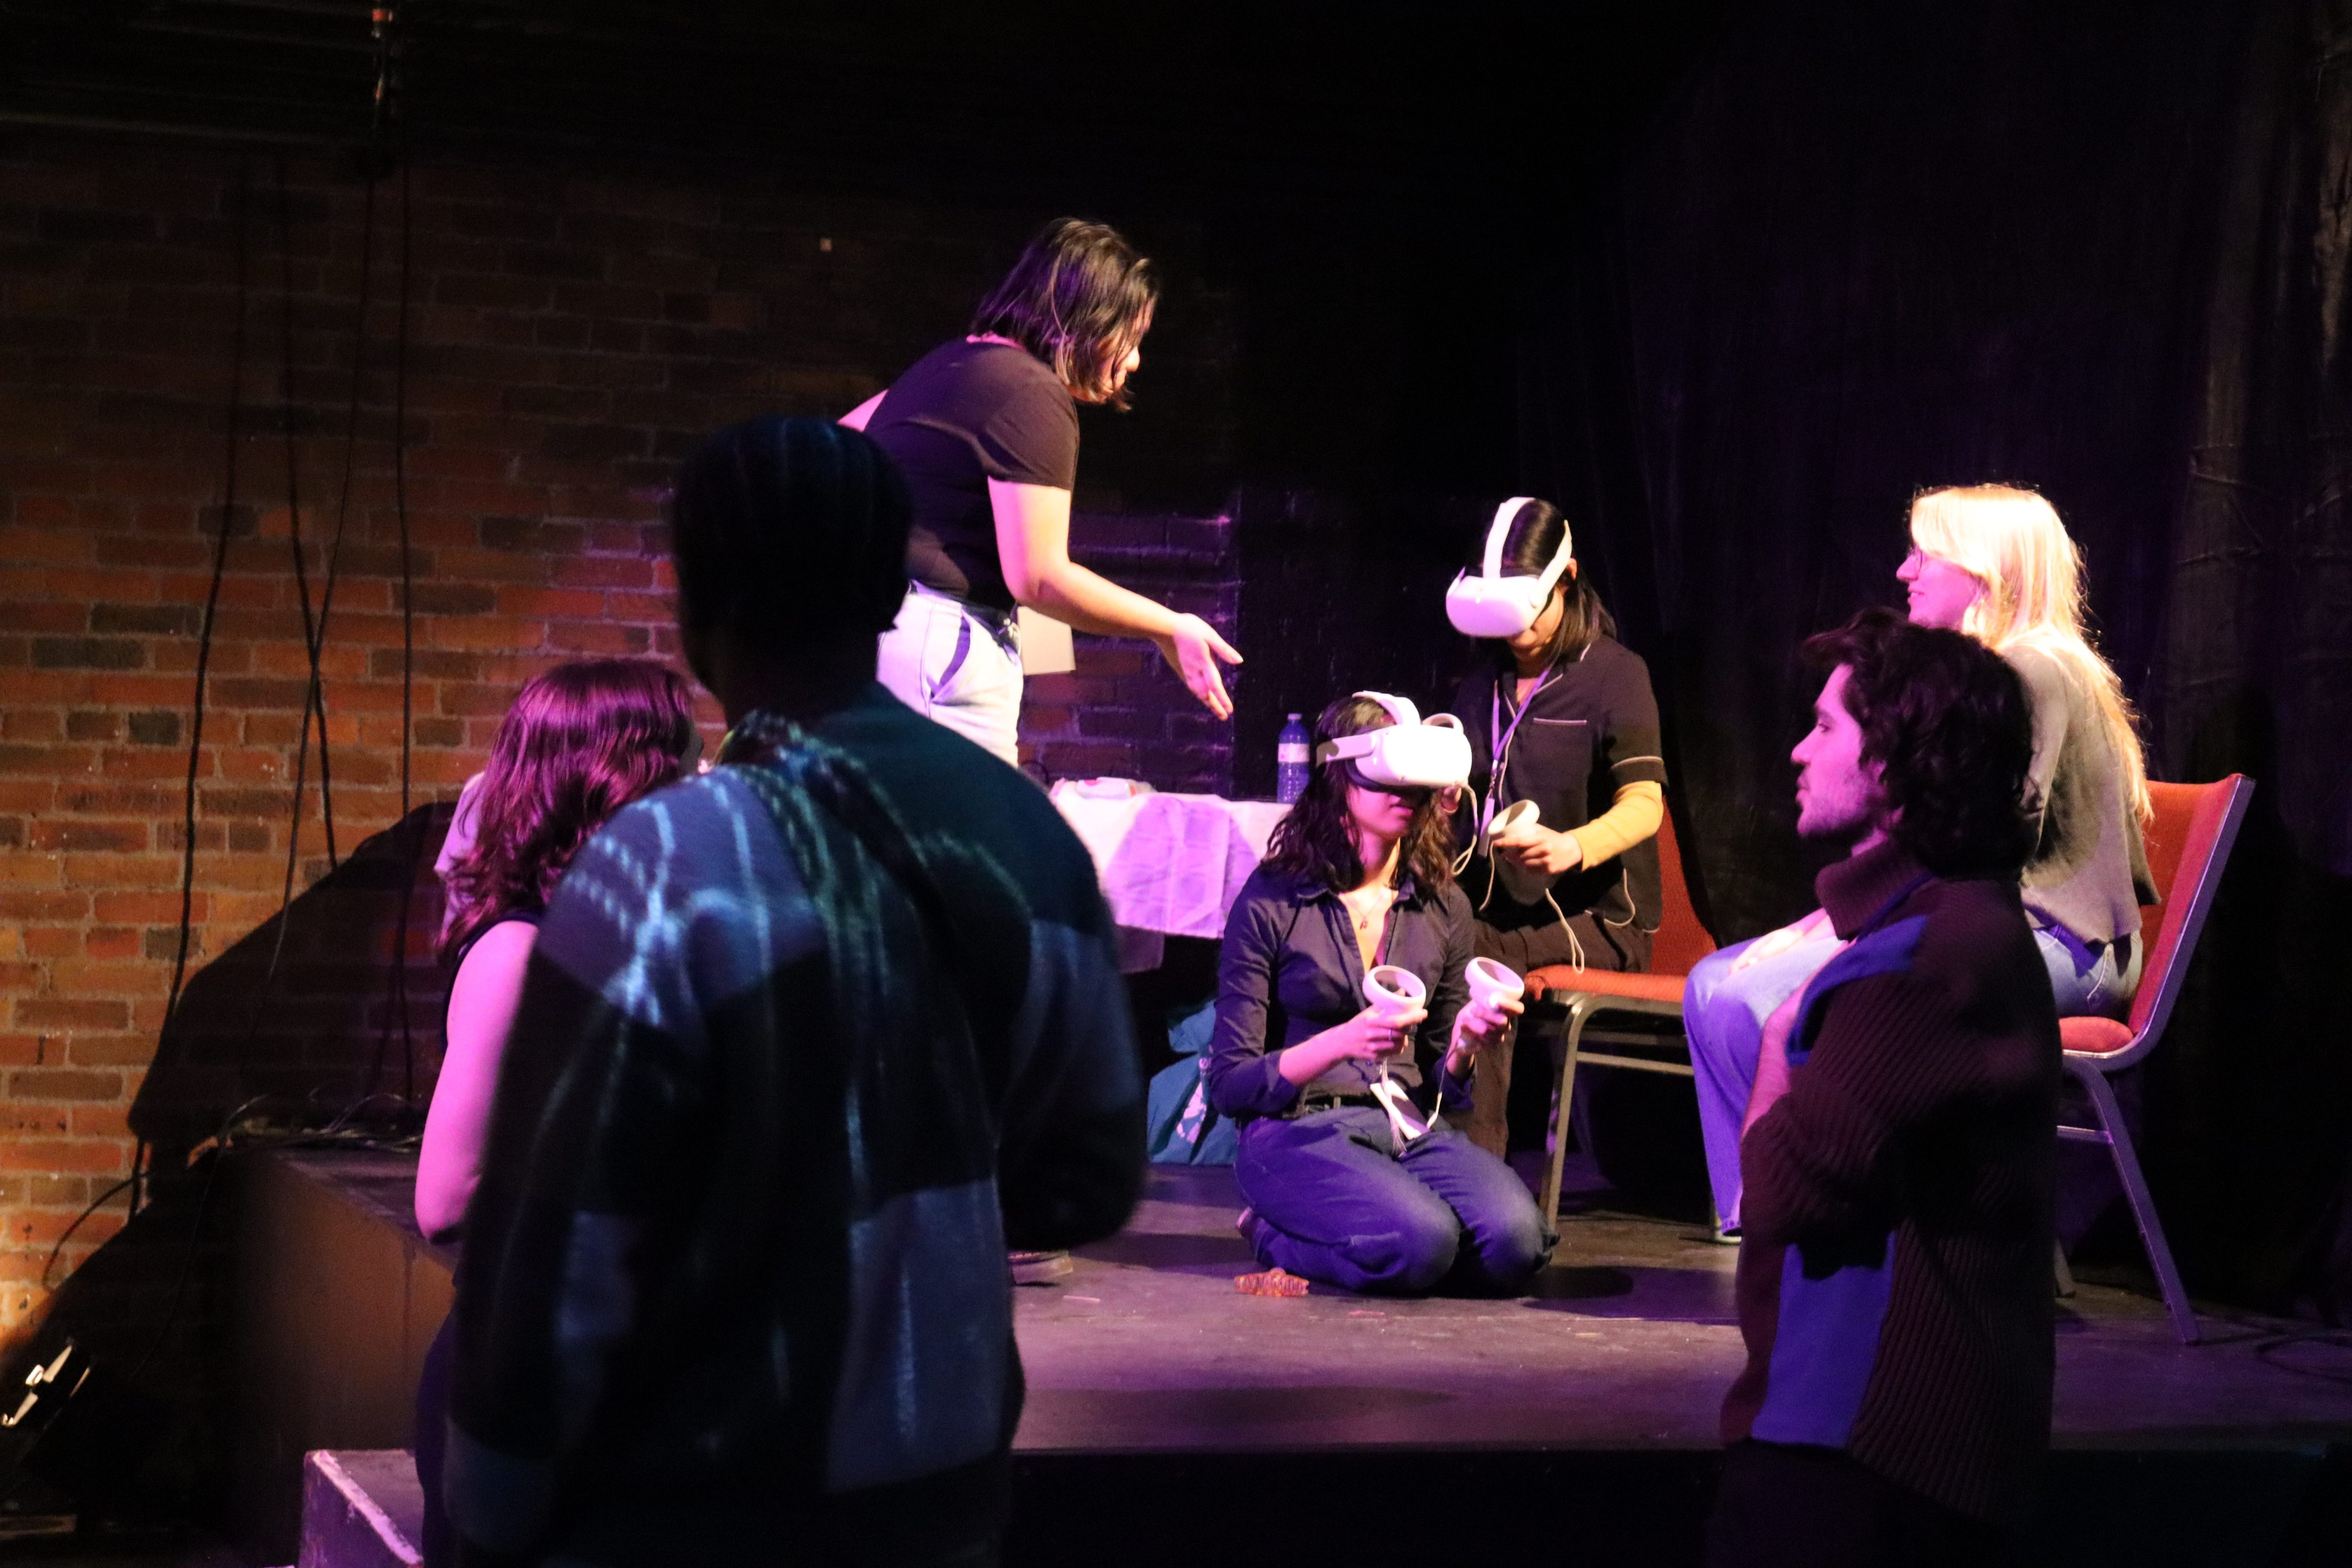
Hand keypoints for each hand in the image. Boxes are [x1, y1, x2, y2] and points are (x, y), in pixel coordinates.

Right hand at [1155, 613, 1242, 719]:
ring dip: (1206, 701)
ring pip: (1197, 691)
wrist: (1165, 627)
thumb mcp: (1210, 635)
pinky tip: (1198, 693)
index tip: (1229, 711)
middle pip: (1206, 694)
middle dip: (1215, 706)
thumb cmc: (1190, 628)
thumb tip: (1239, 661)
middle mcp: (1194, 671)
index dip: (1222, 700)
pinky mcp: (1180, 668)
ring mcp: (1186, 671)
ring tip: (1213, 708)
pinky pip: (1190, 685)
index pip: (1215, 686)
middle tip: (1223, 717)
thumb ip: (1223, 650)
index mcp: (1204, 664)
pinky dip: (1196, 693)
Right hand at [1280, 1001, 1426, 1084]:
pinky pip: (1394, 1052)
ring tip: (1402, 1033)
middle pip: (1400, 1033)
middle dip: (1409, 1027)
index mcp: (1371, 1021)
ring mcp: (1374, 1047)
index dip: (1412, 1018)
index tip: (1423, 1013)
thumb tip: (1402, 992)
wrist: (1342, 1043)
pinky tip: (1395, 1041)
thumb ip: (1385, 1003)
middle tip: (1412, 1022)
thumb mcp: (1368, 1012)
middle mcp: (1373, 1035)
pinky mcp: (1375, 1056)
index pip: (1396, 1021)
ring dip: (1404, 1038)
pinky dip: (1398, 1047)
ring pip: (1399, 1044)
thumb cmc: (1357, 1024)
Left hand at [1445, 990, 1522, 1074]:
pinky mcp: (1484, 1046)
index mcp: (1505, 1012)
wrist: (1460, 1033)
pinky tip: (1463, 1027)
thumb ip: (1482, 1000)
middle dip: (1486, 1014)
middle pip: (1502, 1021)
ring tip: (1464, 1019)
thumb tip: (1486, 996)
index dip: (1510, 1005)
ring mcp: (1495, 1038)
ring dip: (1473, 1023)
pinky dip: (1467, 1032)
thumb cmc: (1471, 1013)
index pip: (1517, 1009)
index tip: (1497, 1001)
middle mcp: (1504, 1026)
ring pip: (1486, 1031)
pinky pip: (1476, 1040)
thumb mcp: (1475, 1003)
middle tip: (1472, 1010)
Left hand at [1493, 821, 1584, 875]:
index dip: (1507, 843)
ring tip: (1510, 859)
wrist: (1572, 849)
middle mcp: (1544, 850)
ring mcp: (1546, 861)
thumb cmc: (1554, 838)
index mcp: (1541, 838)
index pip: (1520, 842)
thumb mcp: (1543, 831)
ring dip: (1515, 862)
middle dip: (1510, 855)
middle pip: (1521, 855)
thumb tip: (1513, 828)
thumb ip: (1530, 830)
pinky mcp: (1548, 870)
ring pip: (1524, 865)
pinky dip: (1524, 868)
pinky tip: (1521, 864)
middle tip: (1504, 853)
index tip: (1496, 843)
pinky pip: (1531, 871)